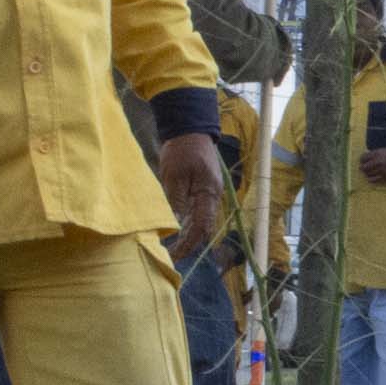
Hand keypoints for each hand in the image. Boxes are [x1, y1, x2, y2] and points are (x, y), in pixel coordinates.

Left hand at [159, 132, 225, 262]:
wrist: (190, 129)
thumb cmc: (182, 150)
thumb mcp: (174, 175)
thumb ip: (176, 200)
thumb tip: (173, 225)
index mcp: (209, 194)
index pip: (202, 227)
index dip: (189, 244)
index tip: (175, 255)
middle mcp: (212, 196)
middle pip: (204, 228)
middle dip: (190, 243)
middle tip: (172, 255)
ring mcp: (209, 193)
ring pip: (201, 221)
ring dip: (189, 235)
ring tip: (172, 246)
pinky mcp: (202, 189)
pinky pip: (197, 212)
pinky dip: (188, 223)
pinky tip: (176, 229)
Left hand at [358, 147, 385, 185]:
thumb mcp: (384, 150)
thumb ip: (375, 153)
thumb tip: (367, 155)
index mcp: (377, 154)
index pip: (363, 157)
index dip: (362, 159)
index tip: (362, 161)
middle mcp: (377, 162)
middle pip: (364, 167)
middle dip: (362, 167)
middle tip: (362, 167)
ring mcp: (380, 169)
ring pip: (368, 173)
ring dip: (366, 173)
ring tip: (367, 172)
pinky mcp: (384, 176)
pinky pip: (373, 179)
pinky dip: (370, 179)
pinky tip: (370, 178)